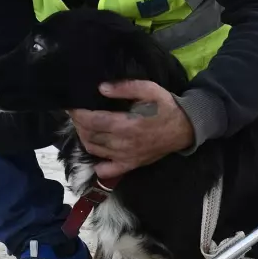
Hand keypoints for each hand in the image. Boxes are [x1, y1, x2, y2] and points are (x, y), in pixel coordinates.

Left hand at [68, 80, 193, 179]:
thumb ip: (125, 87)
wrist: (185, 129)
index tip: (72, 106)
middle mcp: (124, 144)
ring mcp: (126, 157)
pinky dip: (97, 164)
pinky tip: (96, 150)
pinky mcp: (130, 165)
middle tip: (76, 113)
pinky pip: (107, 171)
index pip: (93, 121)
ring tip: (83, 126)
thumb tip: (101, 88)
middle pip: (90, 136)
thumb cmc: (165, 107)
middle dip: (78, 124)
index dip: (79, 114)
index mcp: (127, 124)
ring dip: (83, 138)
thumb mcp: (150, 89)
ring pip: (94, 150)